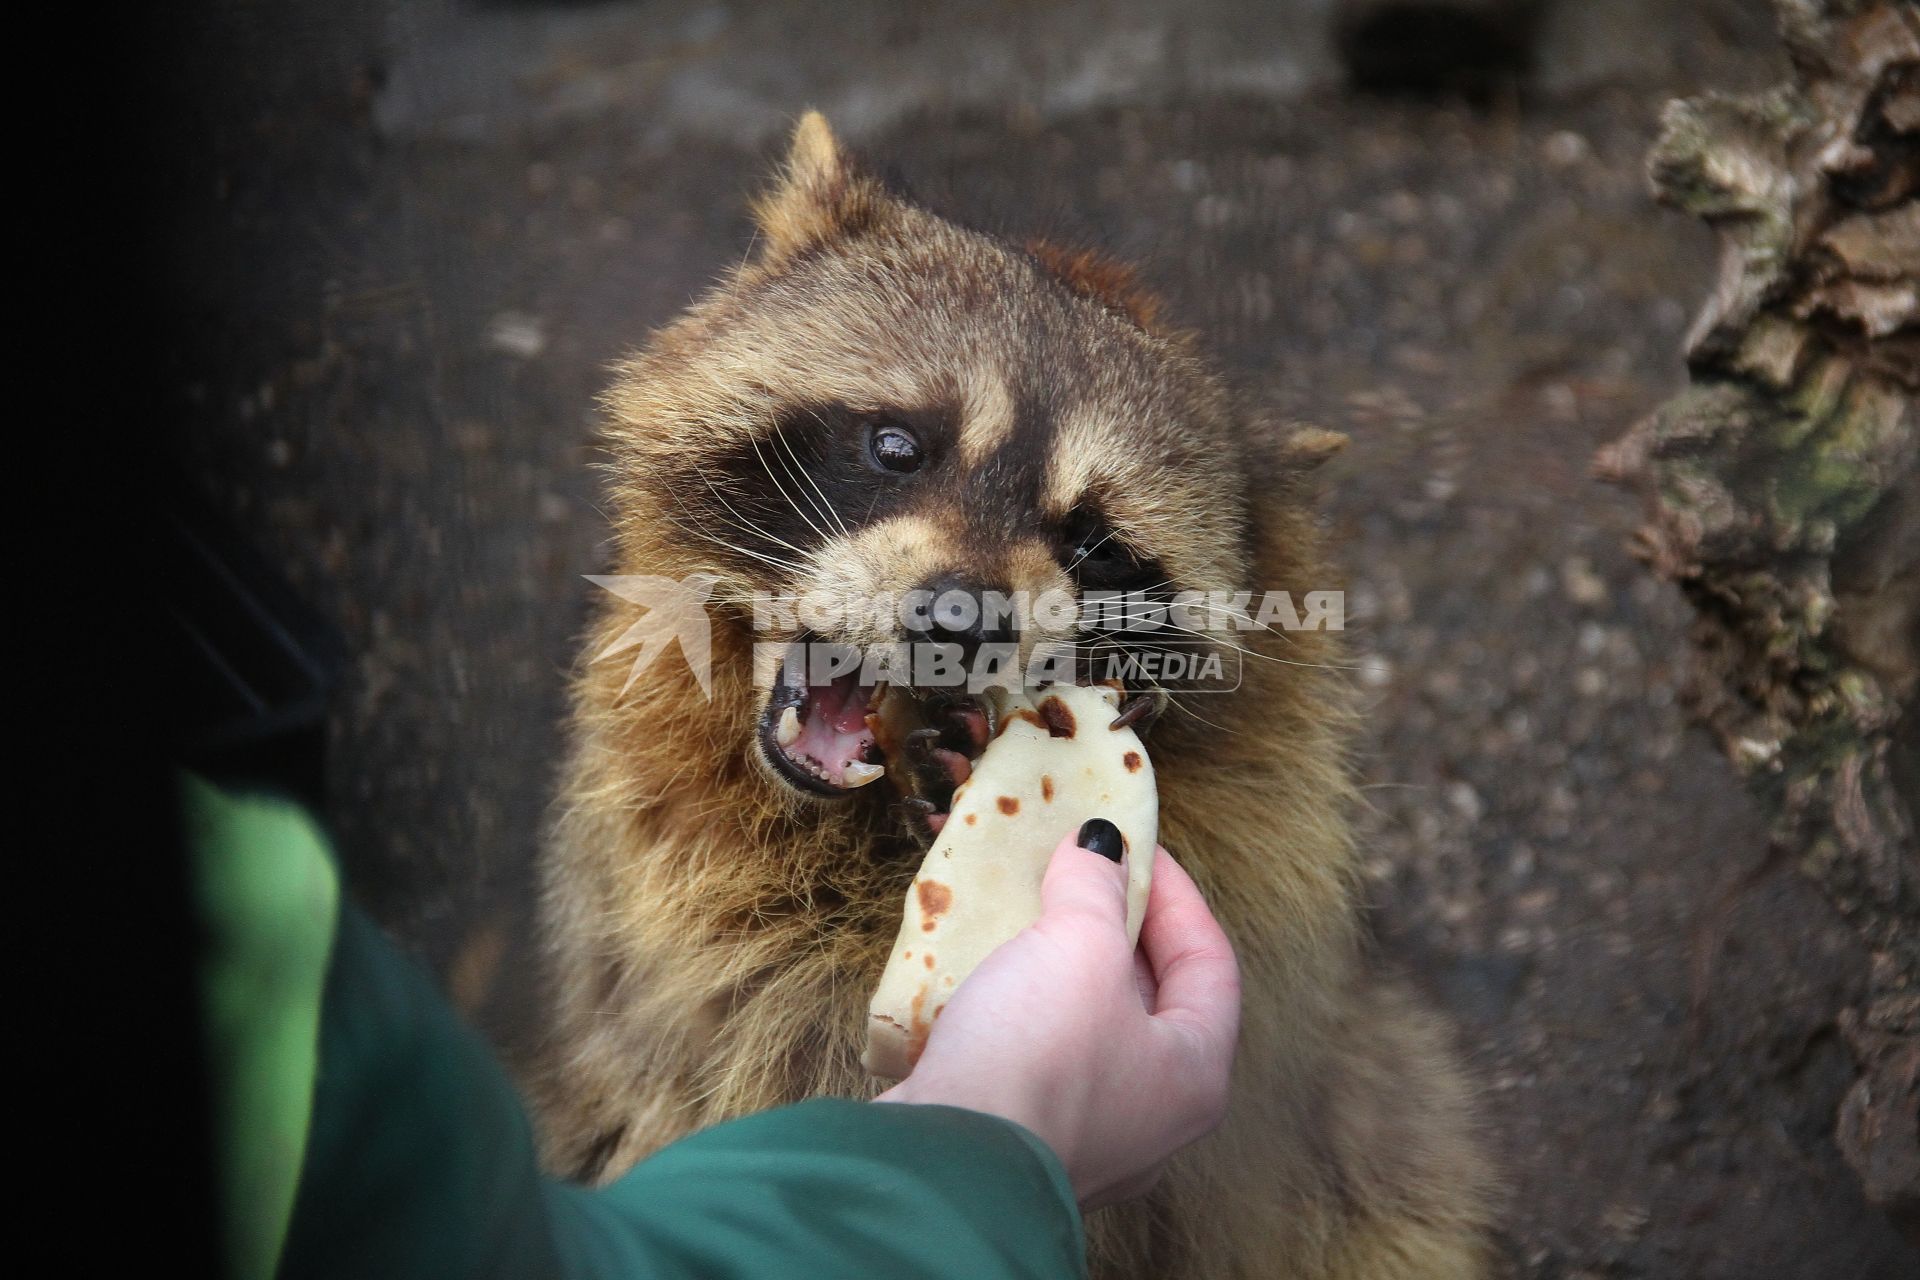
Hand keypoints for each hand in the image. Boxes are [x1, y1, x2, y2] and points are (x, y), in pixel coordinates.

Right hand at [876, 829, 1240, 1207]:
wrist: (945, 1165)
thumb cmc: (1039, 1057)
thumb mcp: (1079, 947)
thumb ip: (1097, 886)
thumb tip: (1099, 844)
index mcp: (1195, 1073)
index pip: (1210, 961)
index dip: (1175, 893)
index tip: (1133, 845)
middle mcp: (1152, 1114)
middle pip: (1149, 995)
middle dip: (1111, 927)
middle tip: (1078, 872)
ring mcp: (1086, 1134)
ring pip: (1086, 1026)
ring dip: (1058, 964)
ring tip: (1028, 910)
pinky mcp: (1022, 1137)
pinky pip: (1033, 1054)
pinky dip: (1017, 1006)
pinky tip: (986, 970)